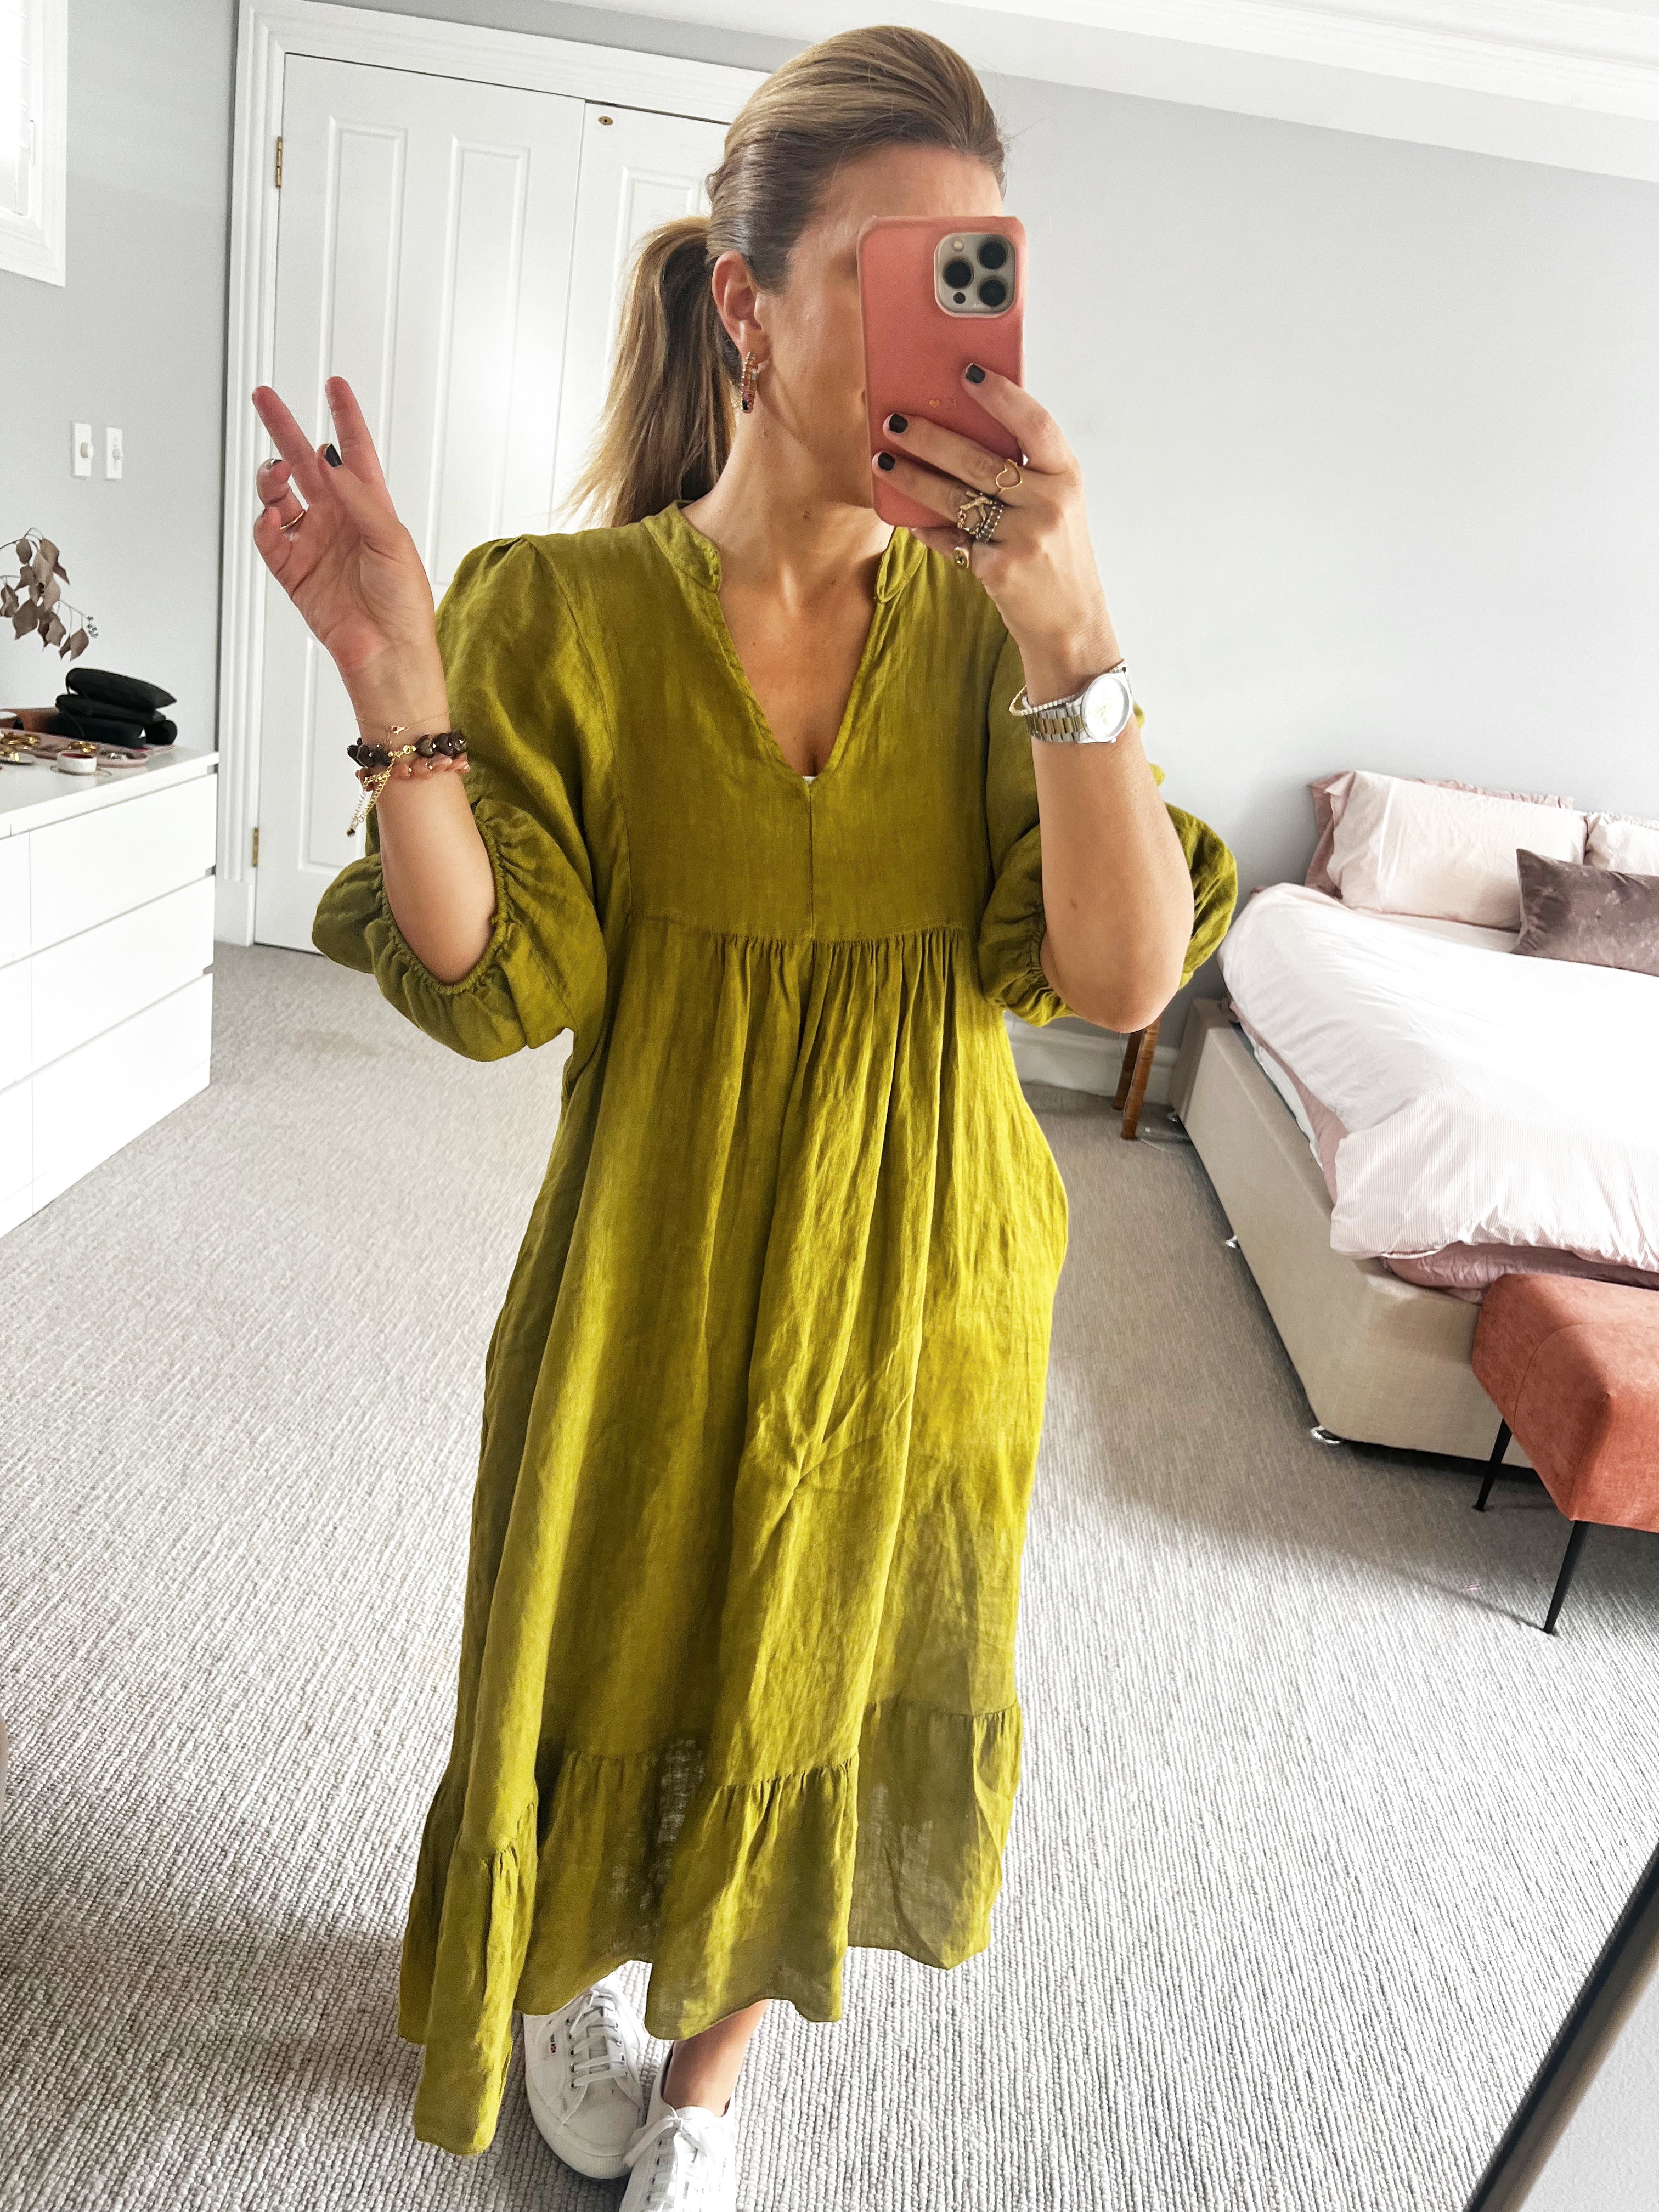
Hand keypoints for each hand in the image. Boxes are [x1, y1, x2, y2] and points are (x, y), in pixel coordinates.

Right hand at [251, 377, 448, 718]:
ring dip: (273, 479)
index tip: (335, 385)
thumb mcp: (391, 540)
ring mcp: (315, 544)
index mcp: (371, 509)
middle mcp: (340, 521)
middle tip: (266, 398)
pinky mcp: (294, 571)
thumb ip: (358, 497)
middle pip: (306, 463)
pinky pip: (269, 536)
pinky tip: (272, 517)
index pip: (355, 452)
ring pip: (281, 495)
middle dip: (285, 429)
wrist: (387, 654)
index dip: (345, 416)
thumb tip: (330, 461)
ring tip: (275, 476)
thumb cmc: (404, 606)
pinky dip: (264, 523)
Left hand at [872, 366, 1120, 702]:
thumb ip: (1025, 470)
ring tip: (883, 460)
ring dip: (912, 478)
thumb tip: (961, 426)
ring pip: (955, 499)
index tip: (967, 371)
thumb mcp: (1055, 503)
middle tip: (894, 420)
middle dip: (930, 437)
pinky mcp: (999, 570)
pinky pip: (952, 540)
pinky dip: (928, 528)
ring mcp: (1024, 538)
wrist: (1071, 622)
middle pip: (979, 460)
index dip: (1001, 395)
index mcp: (1066, 477)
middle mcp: (1049, 504)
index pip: (1035, 424)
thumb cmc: (1055, 553)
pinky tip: (910, 518)